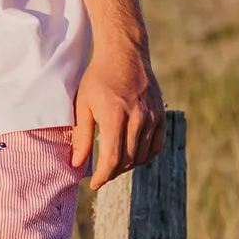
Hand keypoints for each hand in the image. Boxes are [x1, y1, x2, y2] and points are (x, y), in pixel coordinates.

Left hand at [72, 44, 164, 190]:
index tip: (94, 184)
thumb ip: (81, 136)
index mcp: (115, 116)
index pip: (112, 158)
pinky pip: (156, 146)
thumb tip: (77, 164)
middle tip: (101, 174)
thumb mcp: (83, 104)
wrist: (125, 54)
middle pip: (127, 160)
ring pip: (142, 156)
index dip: (102, 176)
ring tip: (114, 165)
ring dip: (127, 165)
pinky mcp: (161, 115)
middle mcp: (137, 119)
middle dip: (112, 172)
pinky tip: (133, 156)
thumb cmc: (98, 78)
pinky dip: (145, 156)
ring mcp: (152, 117)